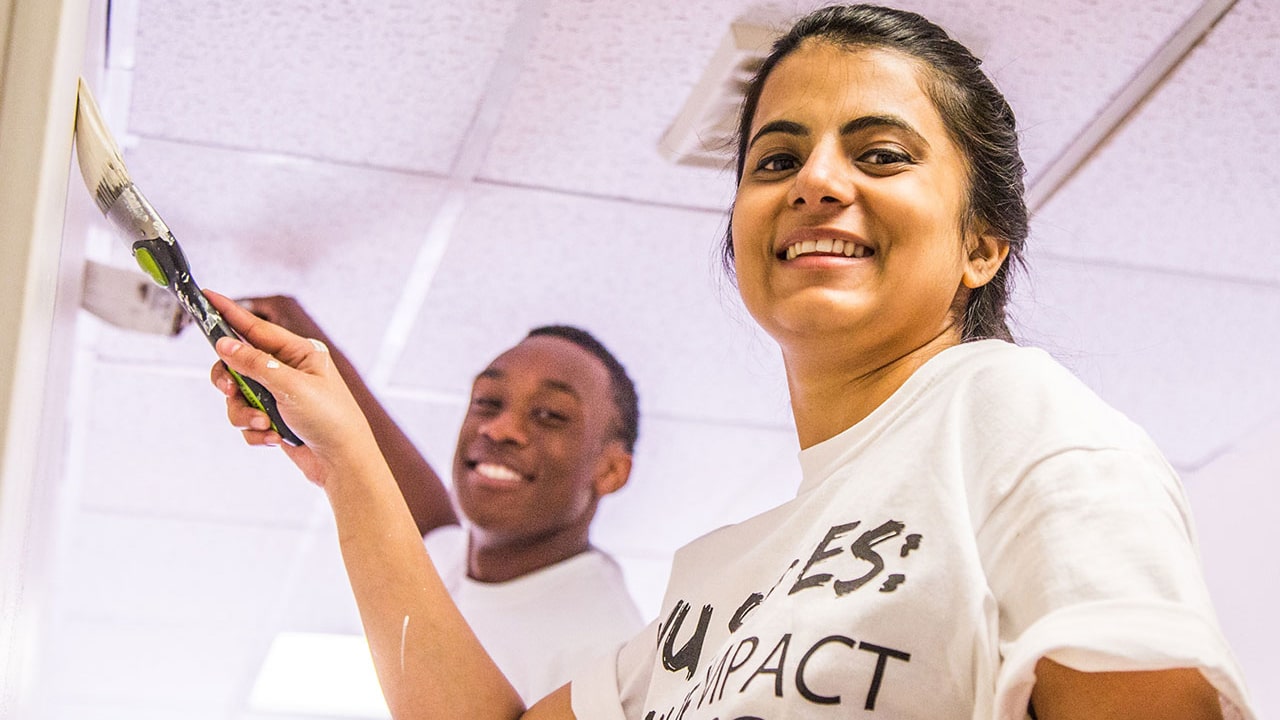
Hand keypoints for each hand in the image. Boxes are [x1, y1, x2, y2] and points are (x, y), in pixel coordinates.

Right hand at [206, 289, 379, 487]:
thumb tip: (224, 344)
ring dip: (245, 414)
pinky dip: (256, 432)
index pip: (256, 327)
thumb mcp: (291, 386)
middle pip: (237, 364)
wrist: (343, 463)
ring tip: (266, 425)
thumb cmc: (330, 419)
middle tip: (229, 390)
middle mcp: (287, 370)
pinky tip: (275, 439)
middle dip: (230, 381)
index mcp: (298, 353)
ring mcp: (279, 395)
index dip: (229, 312)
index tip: (207, 296)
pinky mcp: (274, 419)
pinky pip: (247, 421)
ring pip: (238, 397)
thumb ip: (255, 364)